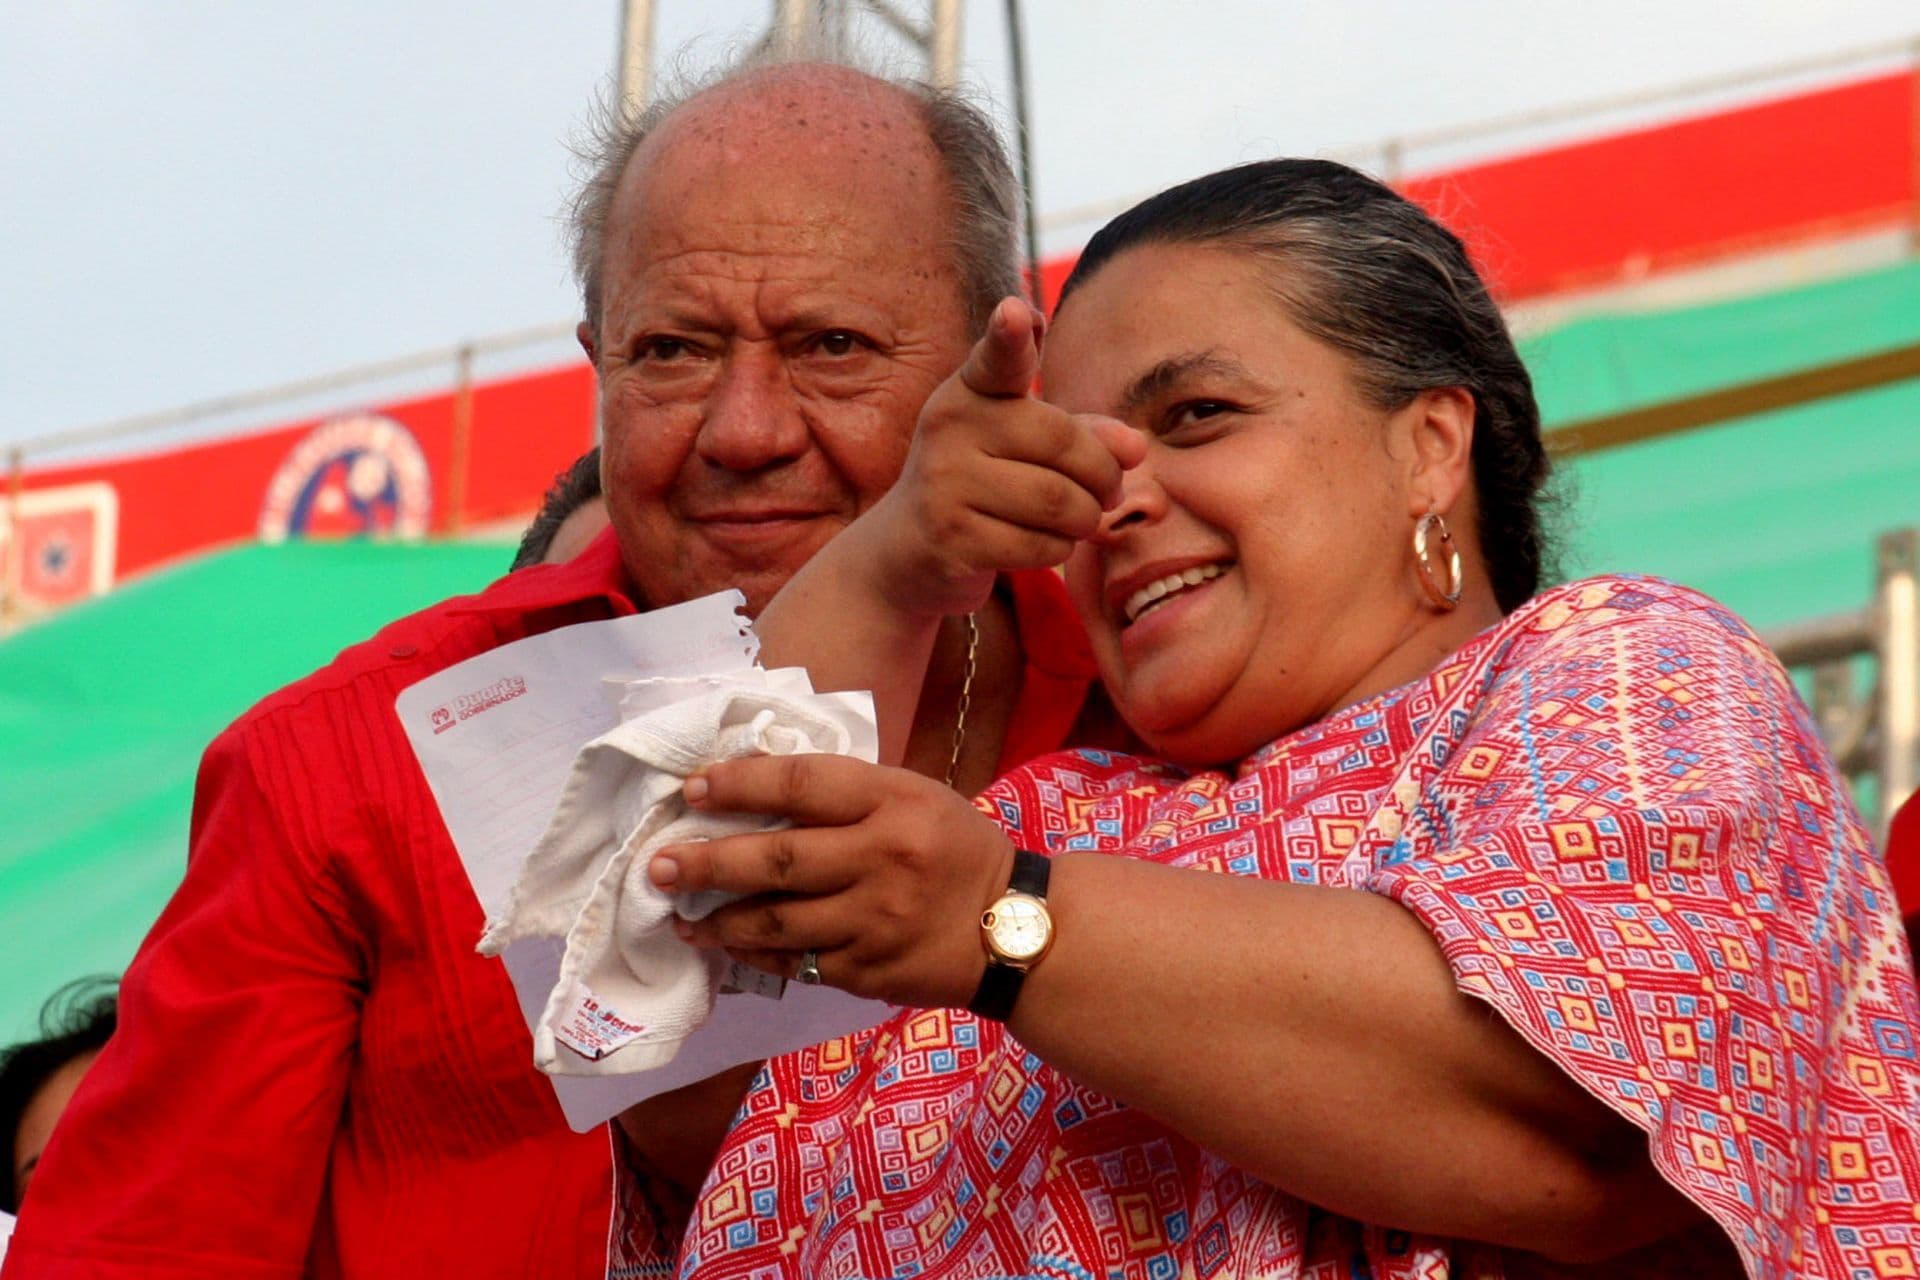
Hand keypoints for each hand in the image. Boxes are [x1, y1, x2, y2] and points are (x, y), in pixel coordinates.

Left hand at [647, 754, 1015, 1007]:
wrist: (1015, 928)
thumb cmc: (954, 849)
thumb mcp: (913, 796)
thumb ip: (844, 791)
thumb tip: (753, 779)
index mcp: (894, 801)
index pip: (800, 784)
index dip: (738, 784)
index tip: (693, 789)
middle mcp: (882, 858)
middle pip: (776, 858)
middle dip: (705, 862)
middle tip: (657, 866)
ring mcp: (874, 920)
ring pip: (775, 920)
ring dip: (717, 919)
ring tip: (678, 916)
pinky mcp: (869, 970)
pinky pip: (796, 962)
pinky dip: (756, 952)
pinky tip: (728, 944)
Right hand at [856, 296, 1145, 617]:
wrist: (909, 549)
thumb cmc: (983, 481)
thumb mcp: (1026, 444)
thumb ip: (1084, 432)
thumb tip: (1135, 447)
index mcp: (970, 391)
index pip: (997, 359)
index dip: (1009, 336)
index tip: (1014, 312)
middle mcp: (949, 427)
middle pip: (1064, 443)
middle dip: (1103, 475)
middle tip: (1108, 491)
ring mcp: (944, 483)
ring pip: (1059, 501)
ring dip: (1086, 518)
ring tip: (1079, 519)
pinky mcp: (951, 538)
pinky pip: (1040, 545)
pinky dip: (1058, 549)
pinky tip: (1042, 543)